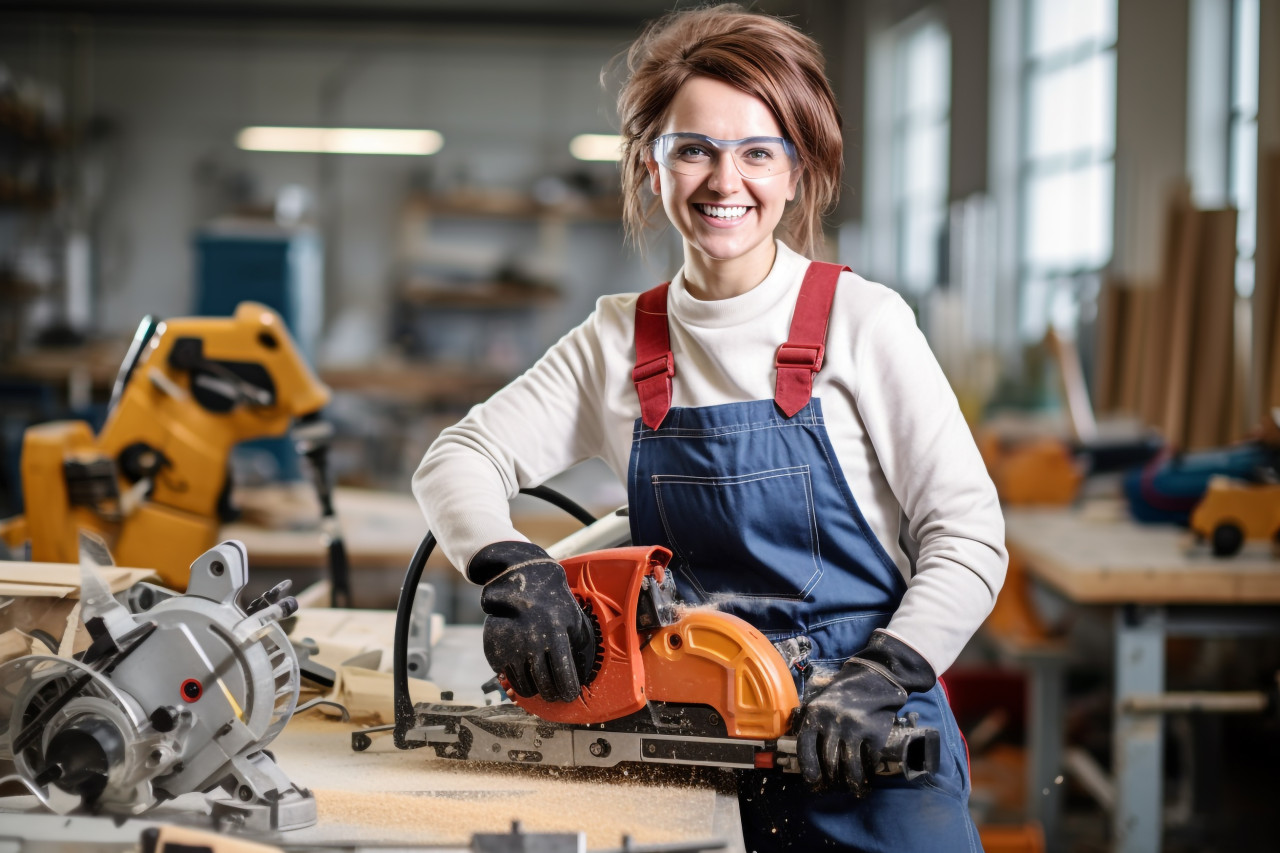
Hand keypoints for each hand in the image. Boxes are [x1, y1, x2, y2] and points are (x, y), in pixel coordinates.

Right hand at [471, 541, 596, 702]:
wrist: (522, 580)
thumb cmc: (554, 602)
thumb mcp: (575, 619)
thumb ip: (581, 647)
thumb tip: (584, 675)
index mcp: (557, 638)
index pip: (565, 679)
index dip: (569, 692)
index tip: (570, 694)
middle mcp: (533, 646)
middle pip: (546, 688)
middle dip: (554, 695)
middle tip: (556, 693)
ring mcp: (512, 649)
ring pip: (526, 688)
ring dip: (535, 689)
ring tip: (540, 681)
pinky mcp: (495, 650)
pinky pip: (508, 678)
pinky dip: (517, 678)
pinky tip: (524, 667)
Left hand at [795, 630, 934, 793]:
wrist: (874, 679)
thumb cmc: (842, 695)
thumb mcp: (818, 703)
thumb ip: (808, 724)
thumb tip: (799, 754)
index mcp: (815, 715)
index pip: (806, 749)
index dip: (808, 771)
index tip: (814, 783)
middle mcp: (833, 722)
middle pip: (829, 763)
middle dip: (832, 781)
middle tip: (835, 787)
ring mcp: (855, 728)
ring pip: (850, 767)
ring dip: (853, 783)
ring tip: (856, 789)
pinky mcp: (875, 733)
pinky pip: (870, 761)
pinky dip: (869, 773)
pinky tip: (869, 777)